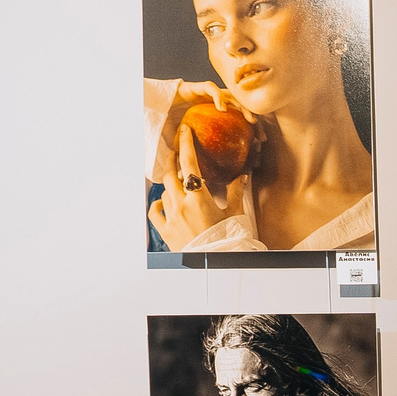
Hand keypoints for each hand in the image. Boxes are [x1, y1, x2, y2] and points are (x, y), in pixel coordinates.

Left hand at [150, 122, 252, 248]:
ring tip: (178, 183)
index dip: (186, 144)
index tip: (184, 131)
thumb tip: (241, 176)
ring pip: (164, 191)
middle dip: (172, 160)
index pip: (189, 163)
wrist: (217, 264)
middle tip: (176, 154)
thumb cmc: (229, 239)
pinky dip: (158, 204)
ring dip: (171, 184)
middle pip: (171, 174)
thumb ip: (235, 192)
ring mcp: (171, 217)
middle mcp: (181, 204)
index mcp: (198, 197)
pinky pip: (155, 212)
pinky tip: (163, 202)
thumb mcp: (235, 214)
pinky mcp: (165, 231)